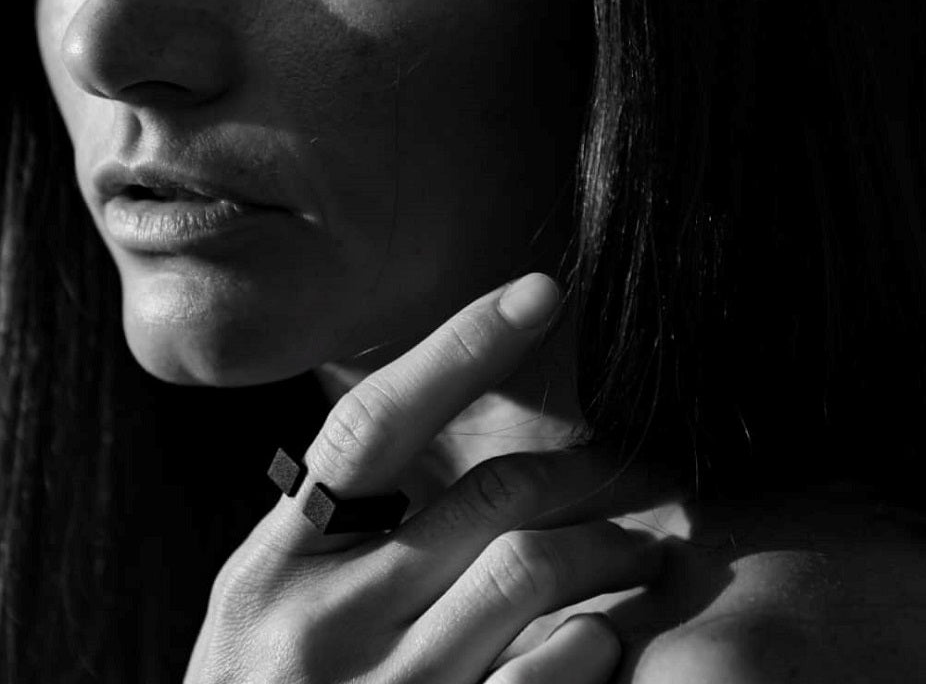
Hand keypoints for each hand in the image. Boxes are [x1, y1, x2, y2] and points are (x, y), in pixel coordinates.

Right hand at [184, 274, 660, 683]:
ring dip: (608, 550)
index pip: (374, 425)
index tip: (540, 291)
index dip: (461, 345)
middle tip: (635, 471)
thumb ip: (337, 524)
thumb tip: (433, 416)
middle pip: (486, 500)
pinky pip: (540, 681)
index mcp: (274, 566)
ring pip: (526, 575)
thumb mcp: (272, 604)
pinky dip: (589, 645)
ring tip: (642, 551)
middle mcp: (318, 626)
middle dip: (581, 471)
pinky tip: (602, 636)